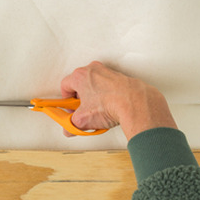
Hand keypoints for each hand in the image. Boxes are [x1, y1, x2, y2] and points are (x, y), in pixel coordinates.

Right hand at [60, 61, 177, 139]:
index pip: (65, 86)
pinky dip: (107, 96)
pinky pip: (108, 87)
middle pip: (80, 85)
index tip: (70, 109)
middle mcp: (93, 69)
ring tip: (98, 112)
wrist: (135, 103)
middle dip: (80, 99)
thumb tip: (70, 129)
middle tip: (83, 111)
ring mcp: (107, 72)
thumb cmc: (110, 103)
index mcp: (80, 75)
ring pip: (95, 85)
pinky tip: (110, 108)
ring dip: (94, 98)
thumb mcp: (83, 120)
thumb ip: (71, 126)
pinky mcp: (119, 78)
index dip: (66, 101)